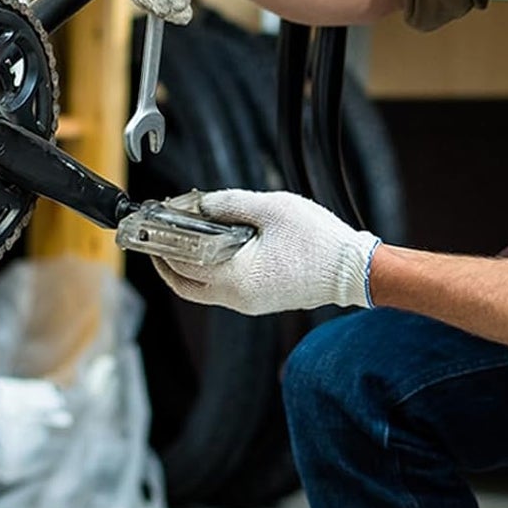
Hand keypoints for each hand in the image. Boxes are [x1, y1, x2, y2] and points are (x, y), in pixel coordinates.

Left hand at [153, 190, 381, 315]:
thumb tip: (203, 203)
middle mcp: (237, 298)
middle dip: (166, 261)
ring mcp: (249, 304)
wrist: (353, 271)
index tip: (154, 222)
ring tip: (186, 237)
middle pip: (184, 285)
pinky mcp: (260, 302)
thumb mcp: (272, 208)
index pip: (180, 263)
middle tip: (157, 238)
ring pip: (202, 290)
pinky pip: (223, 290)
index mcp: (234, 277)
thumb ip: (230, 203)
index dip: (162, 242)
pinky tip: (215, 247)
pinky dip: (210, 270)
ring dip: (189, 265)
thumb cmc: (320, 242)